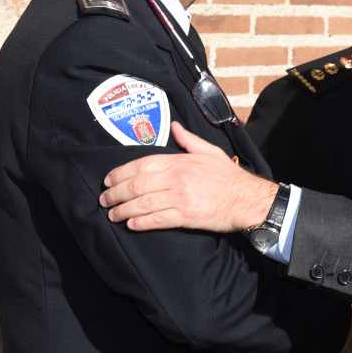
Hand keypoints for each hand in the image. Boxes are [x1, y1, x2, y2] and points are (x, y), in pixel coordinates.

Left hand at [101, 122, 276, 231]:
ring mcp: (180, 198)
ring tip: (112, 215)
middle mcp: (177, 178)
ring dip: (124, 210)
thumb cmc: (229, 176)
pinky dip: (141, 223)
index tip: (108, 179)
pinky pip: (157, 219)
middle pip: (137, 185)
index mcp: (180, 162)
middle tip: (104, 199)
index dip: (122, 172)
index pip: (143, 164)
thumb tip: (174, 128)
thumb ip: (188, 140)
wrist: (247, 198)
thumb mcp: (209, 152)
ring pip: (143, 204)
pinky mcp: (186, 216)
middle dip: (116, 192)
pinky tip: (131, 224)